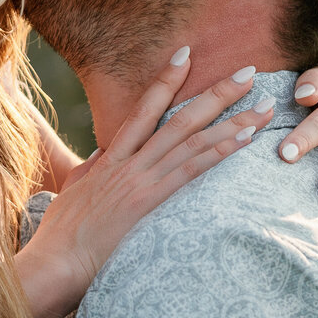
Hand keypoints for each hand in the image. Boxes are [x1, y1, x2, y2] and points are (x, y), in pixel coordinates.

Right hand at [20, 53, 273, 317]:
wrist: (53, 263)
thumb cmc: (59, 237)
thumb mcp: (74, 193)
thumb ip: (94, 171)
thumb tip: (104, 155)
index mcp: (110, 160)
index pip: (143, 110)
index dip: (165, 80)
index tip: (187, 54)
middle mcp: (129, 163)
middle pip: (180, 118)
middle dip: (218, 93)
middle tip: (249, 72)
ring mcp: (141, 181)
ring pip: (193, 140)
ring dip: (233, 121)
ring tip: (264, 106)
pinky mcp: (150, 202)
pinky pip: (192, 170)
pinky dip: (220, 151)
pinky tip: (245, 139)